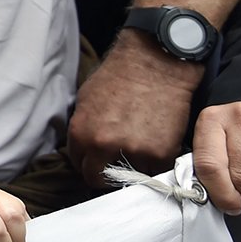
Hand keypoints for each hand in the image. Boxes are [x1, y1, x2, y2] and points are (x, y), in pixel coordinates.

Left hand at [65, 40, 199, 185]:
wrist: (156, 62)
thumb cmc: (121, 75)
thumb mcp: (86, 99)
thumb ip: (83, 129)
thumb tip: (85, 148)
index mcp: (81, 134)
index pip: (80, 165)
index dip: (90, 162)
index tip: (99, 159)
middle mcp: (103, 147)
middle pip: (99, 179)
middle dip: (106, 172)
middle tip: (117, 161)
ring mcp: (133, 153)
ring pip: (130, 178)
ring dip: (134, 167)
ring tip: (140, 147)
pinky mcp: (160, 155)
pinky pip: (155, 172)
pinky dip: (156, 164)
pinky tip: (156, 146)